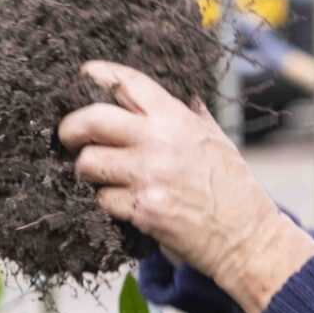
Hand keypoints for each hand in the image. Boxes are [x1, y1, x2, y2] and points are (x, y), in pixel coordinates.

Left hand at [58, 62, 313, 312]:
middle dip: (70, 128)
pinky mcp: (143, 210)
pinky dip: (106, 202)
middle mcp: (160, 142)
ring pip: (88, 163)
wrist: (246, 237)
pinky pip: (104, 200)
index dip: (98, 75)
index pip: (127, 84)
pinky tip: (121, 204)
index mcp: (177, 119)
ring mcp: (149, 177)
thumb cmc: (234, 188)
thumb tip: (181, 94)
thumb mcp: (217, 139)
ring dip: (86, 171)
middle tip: (66, 137)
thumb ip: (192, 115)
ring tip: (96, 176)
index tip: (82, 76)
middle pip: (93, 120)